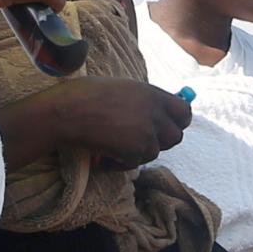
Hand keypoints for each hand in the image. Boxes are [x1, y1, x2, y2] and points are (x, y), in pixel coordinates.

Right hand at [50, 79, 192, 166]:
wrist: (68, 112)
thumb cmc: (85, 95)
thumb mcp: (122, 88)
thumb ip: (143, 100)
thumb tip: (156, 112)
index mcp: (152, 93)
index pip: (184, 111)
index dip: (178, 121)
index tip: (169, 125)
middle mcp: (155, 112)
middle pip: (176, 136)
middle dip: (161, 141)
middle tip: (142, 141)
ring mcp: (147, 133)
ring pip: (155, 152)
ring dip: (139, 152)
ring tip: (117, 145)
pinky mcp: (136, 151)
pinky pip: (137, 163)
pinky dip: (123, 162)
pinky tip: (107, 155)